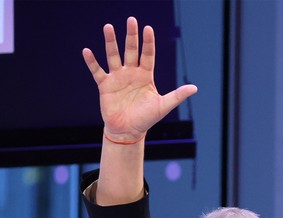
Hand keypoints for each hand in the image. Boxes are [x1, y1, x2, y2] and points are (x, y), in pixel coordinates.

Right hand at [82, 17, 196, 142]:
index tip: (148, 28)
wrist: (128, 131)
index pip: (148, 55)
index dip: (148, 42)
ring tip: (108, 27)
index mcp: (146, 76)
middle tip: (131, 20)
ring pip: (113, 56)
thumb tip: (195, 88)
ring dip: (111, 42)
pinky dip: (92, 62)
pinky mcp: (105, 85)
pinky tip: (87, 51)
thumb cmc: (146, 119)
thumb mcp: (163, 106)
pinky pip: (97, 71)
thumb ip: (177, 95)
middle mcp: (131, 73)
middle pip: (131, 50)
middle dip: (131, 36)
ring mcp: (117, 78)